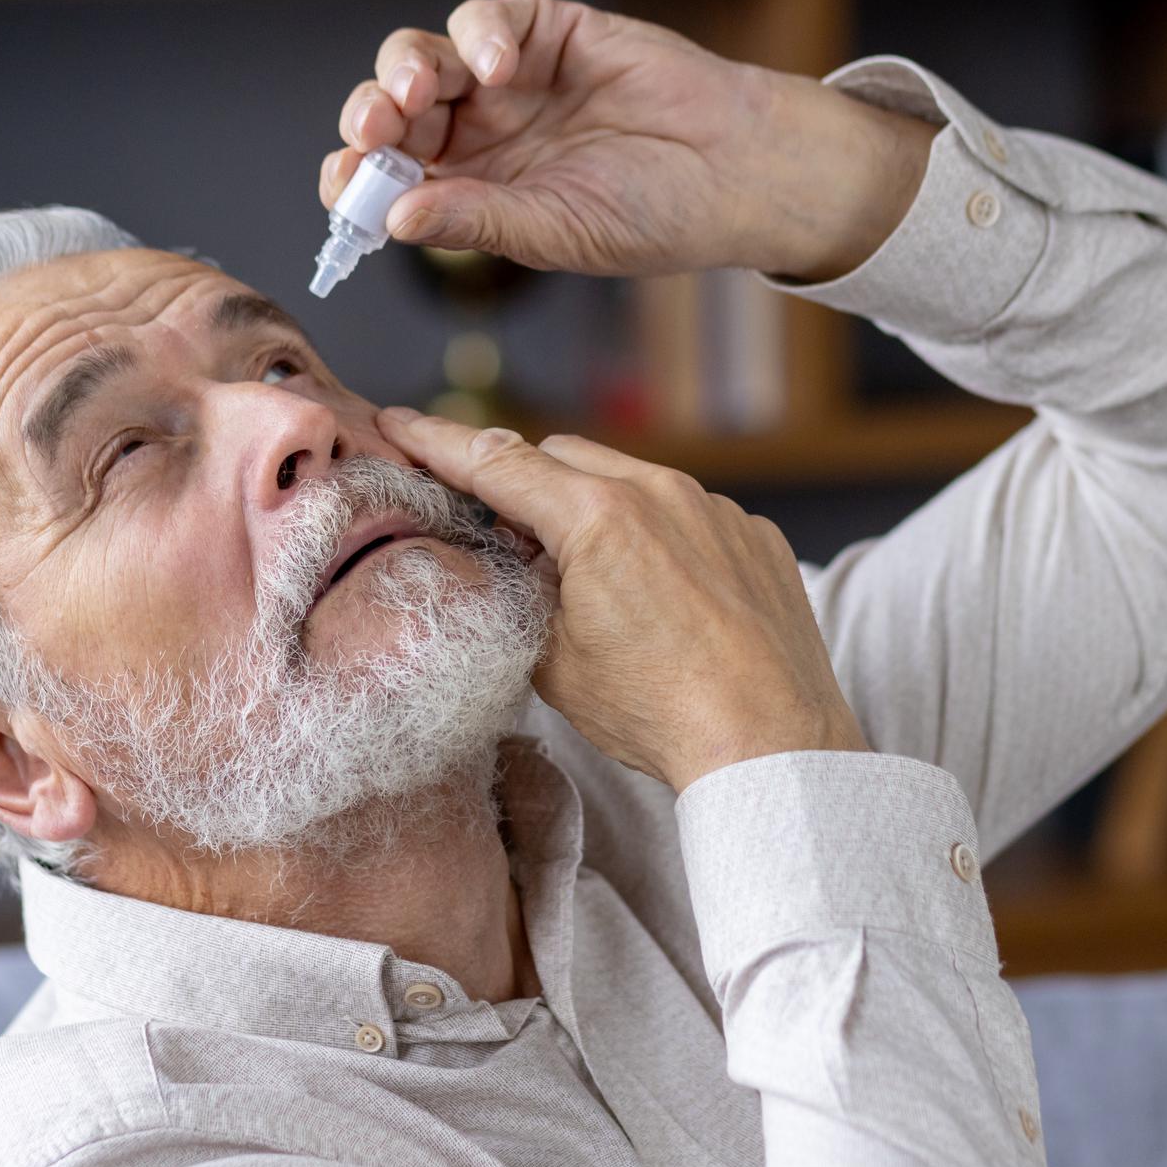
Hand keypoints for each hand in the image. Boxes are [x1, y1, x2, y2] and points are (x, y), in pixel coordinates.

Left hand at [322, 0, 933, 281]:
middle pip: (391, 113)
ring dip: (407, 71)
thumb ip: (476, 221)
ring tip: (421, 95)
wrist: (736, 171)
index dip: (354, 178)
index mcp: (467, 191)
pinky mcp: (546, 30)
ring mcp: (507, 80)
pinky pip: (489, 19)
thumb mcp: (554, 231)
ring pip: (423, 58)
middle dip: (371, 119)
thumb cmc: (652, 216)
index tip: (343, 184)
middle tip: (374, 133)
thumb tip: (393, 223)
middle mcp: (475, 133)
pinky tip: (499, 67)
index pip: (385, 180)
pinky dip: (480, 35)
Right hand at [377, 407, 869, 792]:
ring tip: (591, 577)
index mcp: (597, 518)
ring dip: (597, 509)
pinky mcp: (757, 536)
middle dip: (524, 482)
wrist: (770, 744)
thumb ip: (520, 591)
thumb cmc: (660, 711)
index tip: (397, 423)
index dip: (437, 441)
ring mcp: (717, 509)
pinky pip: (691, 513)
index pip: (497, 462)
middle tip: (500, 530)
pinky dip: (661, 536)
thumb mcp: (553, 660)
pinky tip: (664, 597)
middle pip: (564, 456)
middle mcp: (661, 492)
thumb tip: (514, 563)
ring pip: (631, 480)